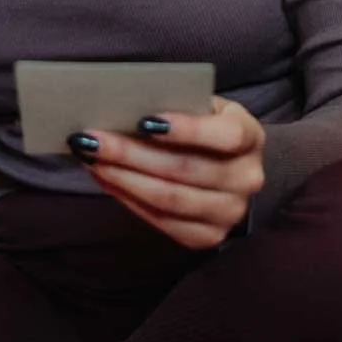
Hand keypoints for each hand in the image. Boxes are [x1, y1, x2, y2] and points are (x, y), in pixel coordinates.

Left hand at [72, 96, 263, 249]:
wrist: (231, 169)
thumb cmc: (207, 128)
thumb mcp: (204, 107)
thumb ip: (177, 104)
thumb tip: (126, 105)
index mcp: (250, 137)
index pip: (225, 135)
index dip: (187, 129)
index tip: (144, 120)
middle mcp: (246, 179)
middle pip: (184, 170)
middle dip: (131, 154)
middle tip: (92, 139)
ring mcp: (229, 213)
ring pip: (169, 199)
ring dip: (123, 178)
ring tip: (90, 159)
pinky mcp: (207, 236)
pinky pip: (161, 221)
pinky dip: (127, 198)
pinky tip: (104, 179)